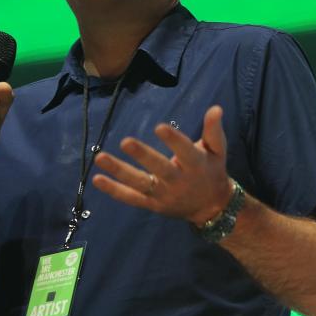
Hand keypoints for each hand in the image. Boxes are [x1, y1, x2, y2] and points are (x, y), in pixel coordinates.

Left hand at [91, 105, 232, 224]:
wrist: (212, 208)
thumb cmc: (212, 171)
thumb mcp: (218, 151)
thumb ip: (213, 131)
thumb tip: (215, 108)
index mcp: (196, 165)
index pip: (185, 151)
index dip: (173, 140)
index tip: (159, 126)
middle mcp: (178, 181)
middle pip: (160, 169)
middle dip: (143, 156)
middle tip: (125, 142)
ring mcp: (163, 194)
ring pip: (140, 184)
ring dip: (119, 171)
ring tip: (99, 158)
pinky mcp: (152, 204)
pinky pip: (131, 197)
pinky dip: (114, 190)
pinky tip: (97, 179)